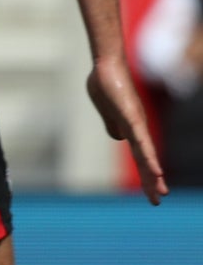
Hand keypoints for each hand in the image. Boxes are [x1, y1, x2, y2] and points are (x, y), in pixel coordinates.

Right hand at [89, 54, 167, 203]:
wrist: (107, 64)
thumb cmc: (106, 82)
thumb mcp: (107, 110)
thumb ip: (113, 124)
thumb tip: (119, 138)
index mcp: (131, 129)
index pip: (141, 156)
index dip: (147, 174)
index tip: (154, 192)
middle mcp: (137, 129)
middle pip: (146, 159)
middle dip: (151, 181)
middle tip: (157, 200)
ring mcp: (135, 124)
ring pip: (146, 154)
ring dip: (153, 174)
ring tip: (160, 192)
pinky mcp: (131, 117)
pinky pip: (141, 142)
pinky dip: (149, 158)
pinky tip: (155, 170)